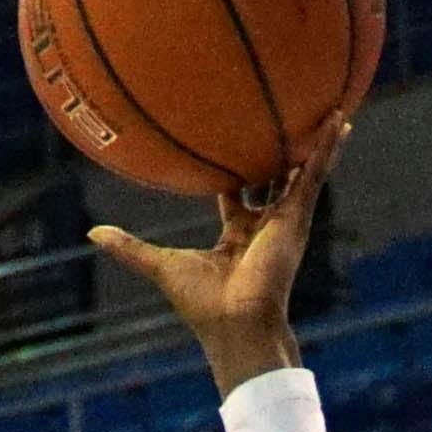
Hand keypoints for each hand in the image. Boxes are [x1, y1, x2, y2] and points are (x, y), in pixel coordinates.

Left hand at [86, 127, 340, 395]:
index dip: (237, 172)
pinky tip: (338, 121)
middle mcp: (265, 226)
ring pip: (302, 172)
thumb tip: (92, 233)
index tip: (233, 144)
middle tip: (287, 120)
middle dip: (281, 153)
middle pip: (275, 179)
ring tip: (331, 108)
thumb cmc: (202, 304)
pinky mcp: (297, 218)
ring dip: (315, 142)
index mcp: (237, 236)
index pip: (237, 195)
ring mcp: (285, 221)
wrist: (235, 323)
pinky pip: (314, 175)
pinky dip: (326, 149)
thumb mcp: (159, 265)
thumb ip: (129, 248)